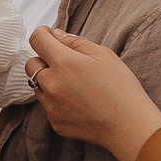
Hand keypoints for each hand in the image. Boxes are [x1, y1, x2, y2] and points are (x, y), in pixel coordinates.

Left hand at [28, 27, 160, 160]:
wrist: (129, 126)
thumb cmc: (121, 88)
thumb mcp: (104, 55)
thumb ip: (76, 42)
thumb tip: (57, 35)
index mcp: (63, 63)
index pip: (37, 40)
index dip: (42, 33)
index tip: (48, 35)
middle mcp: (51, 84)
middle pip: (31, 64)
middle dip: (43, 59)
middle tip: (64, 62)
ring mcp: (51, 106)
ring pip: (38, 86)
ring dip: (48, 81)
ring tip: (74, 85)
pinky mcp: (55, 122)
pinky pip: (48, 106)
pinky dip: (56, 100)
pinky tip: (78, 102)